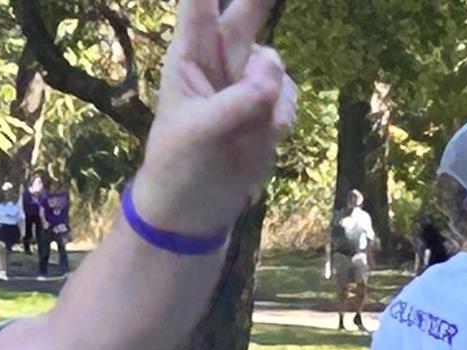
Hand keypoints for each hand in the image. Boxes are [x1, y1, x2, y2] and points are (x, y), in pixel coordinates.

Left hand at [133, 0, 297, 233]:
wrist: (194, 211)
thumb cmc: (178, 166)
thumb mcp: (197, 133)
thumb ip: (235, 102)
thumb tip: (273, 80)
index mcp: (188, 56)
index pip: (198, 6)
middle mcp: (219, 60)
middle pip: (246, 13)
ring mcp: (246, 81)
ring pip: (273, 62)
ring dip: (273, 89)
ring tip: (257, 125)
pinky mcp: (267, 106)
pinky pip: (288, 93)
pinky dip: (284, 111)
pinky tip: (270, 134)